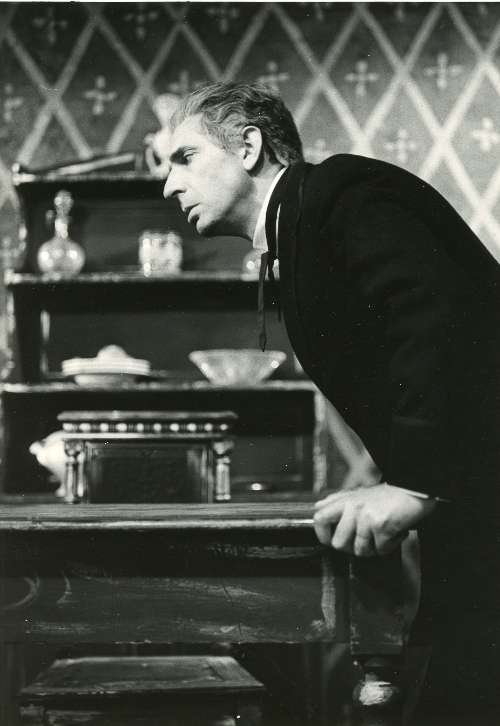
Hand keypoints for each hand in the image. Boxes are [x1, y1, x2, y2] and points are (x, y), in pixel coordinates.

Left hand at [313, 483, 436, 556]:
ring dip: (375, 548)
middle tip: (364, 542)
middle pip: (338, 543)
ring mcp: (366, 516)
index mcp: (346, 500)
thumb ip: (339, 502)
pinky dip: (390, 545)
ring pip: (360, 550)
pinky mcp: (381, 525)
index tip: (330, 541)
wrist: (415, 490)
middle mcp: (353, 507)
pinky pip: (380, 549)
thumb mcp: (359, 494)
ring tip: (383, 535)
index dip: (322, 534)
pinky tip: (395, 533)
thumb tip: (318, 509)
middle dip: (352, 549)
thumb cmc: (389, 496)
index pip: (319, 518)